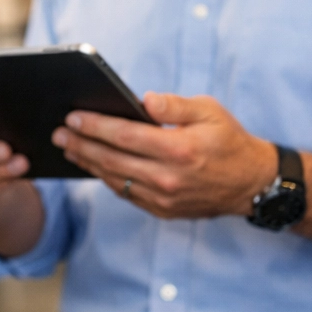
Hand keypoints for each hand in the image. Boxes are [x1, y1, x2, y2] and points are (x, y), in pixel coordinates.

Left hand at [53, 92, 276, 219]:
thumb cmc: (229, 141)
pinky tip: (94, 165)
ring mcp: (164, 198)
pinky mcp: (163, 210)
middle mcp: (168, 177)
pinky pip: (126, 194)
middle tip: (58, 133)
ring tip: (68, 147)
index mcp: (178, 149)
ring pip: (115, 179)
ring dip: (88, 163)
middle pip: (112, 160)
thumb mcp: (209, 111)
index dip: (95, 126)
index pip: (125, 136)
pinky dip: (107, 178)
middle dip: (81, 144)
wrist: (252, 184)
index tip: (72, 117)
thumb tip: (142, 100)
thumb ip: (174, 105)